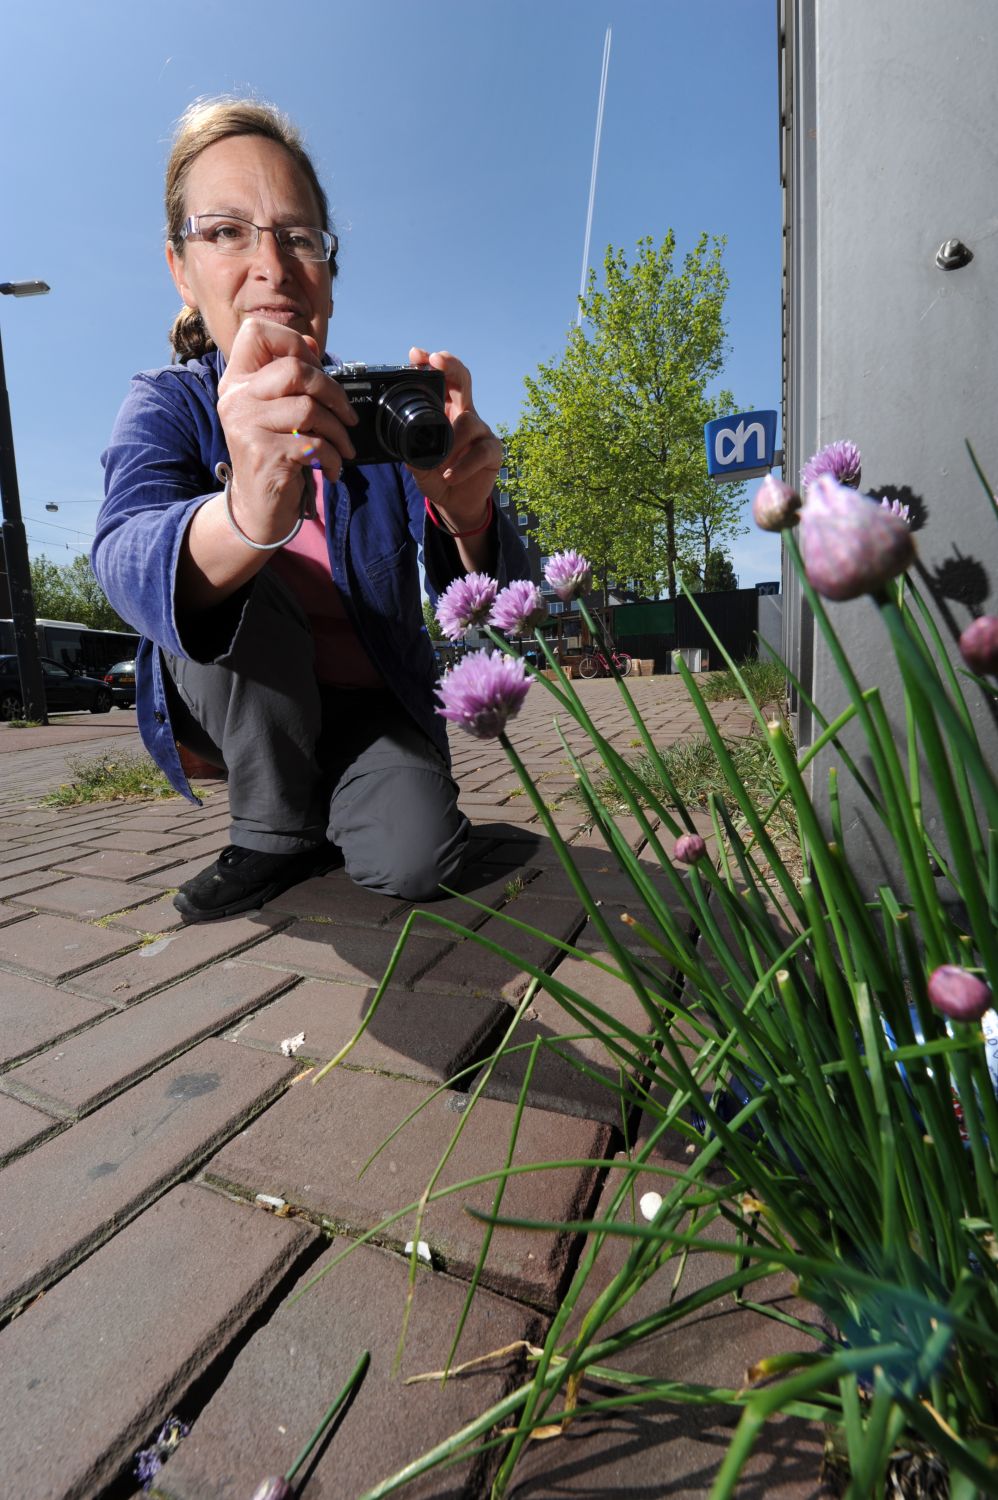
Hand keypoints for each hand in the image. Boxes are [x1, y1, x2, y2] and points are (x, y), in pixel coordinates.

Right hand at [216, 319, 357, 543]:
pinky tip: (331, 468)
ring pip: (309, 408)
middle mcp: (236, 399)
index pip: (255, 332)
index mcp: (237, 382)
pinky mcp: (263, 454)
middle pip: (294, 369)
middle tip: (347, 416)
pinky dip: (332, 457)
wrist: (256, 508)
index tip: (315, 366)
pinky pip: (313, 443)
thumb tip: (311, 343)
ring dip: (337, 431)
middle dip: (333, 392)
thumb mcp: (276, 412)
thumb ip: (289, 378)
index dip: (292, 340)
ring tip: (341, 447)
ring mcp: (246, 426)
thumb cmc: (274, 456)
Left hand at [407, 347, 500, 528]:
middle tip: (437, 361)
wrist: (455, 503)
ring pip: (468, 421)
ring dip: (452, 441)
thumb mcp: (418, 466)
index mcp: (445, 412)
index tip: (416, 355)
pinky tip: (451, 475)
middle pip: (462, 380)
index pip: (441, 381)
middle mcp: (464, 414)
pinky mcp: (493, 450)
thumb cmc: (437, 477)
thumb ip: (410, 456)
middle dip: (451, 366)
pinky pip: (480, 451)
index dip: (432, 366)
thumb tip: (402, 449)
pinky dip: (463, 464)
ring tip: (440, 462)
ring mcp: (480, 431)